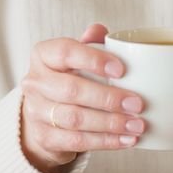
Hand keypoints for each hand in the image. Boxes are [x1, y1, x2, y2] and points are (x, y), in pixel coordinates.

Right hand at [20, 23, 145, 172]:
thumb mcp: (77, 56)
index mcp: (43, 54)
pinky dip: (105, 142)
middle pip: (71, 90)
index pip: (65, 52)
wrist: (44, 113)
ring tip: (137, 124)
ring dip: (110, 123)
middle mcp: (35, 82)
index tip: (122, 69)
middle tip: (137, 103)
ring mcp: (36, 111)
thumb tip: (100, 30)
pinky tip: (126, 140)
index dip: (94, 60)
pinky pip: (76, 141)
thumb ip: (90, 43)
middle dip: (108, 98)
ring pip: (75, 119)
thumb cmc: (68, 77)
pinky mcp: (44, 137)